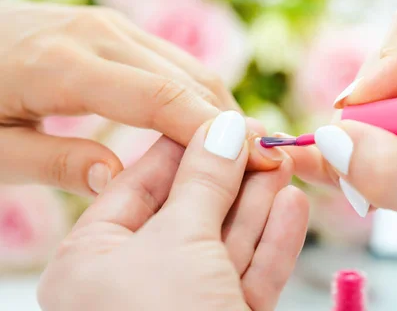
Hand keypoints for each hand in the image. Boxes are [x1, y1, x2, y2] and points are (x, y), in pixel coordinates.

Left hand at [0, 1, 280, 195]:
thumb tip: (114, 179)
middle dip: (231, 124)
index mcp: (64, 65)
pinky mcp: (114, 30)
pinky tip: (205, 126)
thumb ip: (51, 163)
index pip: (161, 98)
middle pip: (189, 80)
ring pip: (188, 68)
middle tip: (265, 164)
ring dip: (219, 110)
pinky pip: (171, 62)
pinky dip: (198, 95)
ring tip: (243, 152)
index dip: (212, 132)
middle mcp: (98, 35)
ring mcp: (110, 27)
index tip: (255, 160)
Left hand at [37, 111, 308, 310]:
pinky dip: (273, 239)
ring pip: (226, 241)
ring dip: (258, 201)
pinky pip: (250, 274)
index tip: (223, 116)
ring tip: (283, 162)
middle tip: (264, 137)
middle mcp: (135, 283)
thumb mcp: (180, 242)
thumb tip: (225, 126)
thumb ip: (204, 182)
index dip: (185, 144)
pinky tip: (290, 205)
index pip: (141, 182)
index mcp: (94, 261)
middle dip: (231, 173)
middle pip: (191, 210)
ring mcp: (184, 305)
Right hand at [289, 7, 396, 309]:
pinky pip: (377, 144)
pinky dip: (355, 163)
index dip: (381, 64)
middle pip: (388, 76)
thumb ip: (389, 168)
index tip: (358, 108)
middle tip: (362, 164)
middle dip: (369, 121)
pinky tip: (333, 180)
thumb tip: (325, 141)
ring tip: (360, 191)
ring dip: (359, 149)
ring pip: (376, 113)